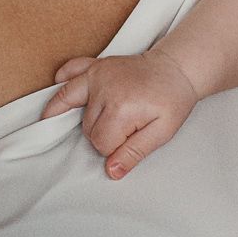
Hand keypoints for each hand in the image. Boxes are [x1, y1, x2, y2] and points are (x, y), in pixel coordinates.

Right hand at [43, 51, 197, 179]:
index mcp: (122, 108)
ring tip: (102, 119)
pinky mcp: (96, 65)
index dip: (116, 148)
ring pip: (73, 108)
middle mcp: (105, 89)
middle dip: (105, 134)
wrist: (178, 68)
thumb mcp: (163, 132)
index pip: (102, 143)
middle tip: (127, 127)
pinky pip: (70, 70)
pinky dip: (62, 81)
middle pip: (88, 129)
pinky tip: (59, 91)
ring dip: (87, 118)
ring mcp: (98, 74)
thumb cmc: (172, 100)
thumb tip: (111, 171)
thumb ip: (135, 152)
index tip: (132, 138)